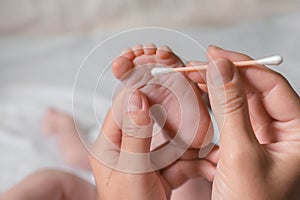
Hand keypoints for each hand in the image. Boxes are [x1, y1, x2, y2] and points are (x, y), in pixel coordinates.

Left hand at [89, 89, 214, 199]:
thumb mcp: (132, 173)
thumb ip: (136, 135)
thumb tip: (137, 96)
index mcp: (108, 145)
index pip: (125, 107)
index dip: (144, 91)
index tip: (166, 78)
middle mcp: (126, 148)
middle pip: (153, 122)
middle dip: (178, 119)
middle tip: (196, 109)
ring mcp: (145, 159)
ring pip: (172, 142)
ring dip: (193, 147)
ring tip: (212, 148)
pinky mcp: (160, 171)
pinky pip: (180, 160)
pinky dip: (196, 164)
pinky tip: (211, 166)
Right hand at [187, 46, 299, 198]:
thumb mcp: (240, 155)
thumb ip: (231, 108)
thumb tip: (220, 67)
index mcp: (299, 133)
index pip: (272, 85)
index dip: (242, 66)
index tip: (214, 55)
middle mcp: (283, 133)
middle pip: (253, 92)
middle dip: (223, 77)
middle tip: (195, 66)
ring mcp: (262, 140)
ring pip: (238, 105)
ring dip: (215, 92)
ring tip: (192, 79)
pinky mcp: (243, 148)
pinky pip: (228, 121)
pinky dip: (211, 111)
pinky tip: (196, 103)